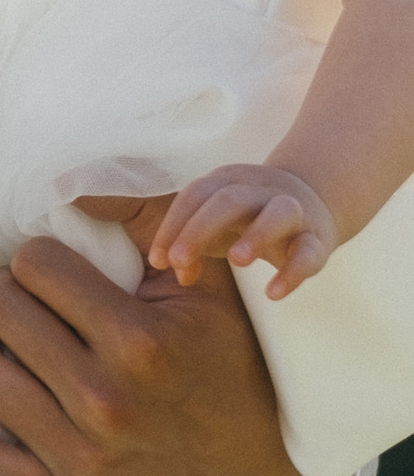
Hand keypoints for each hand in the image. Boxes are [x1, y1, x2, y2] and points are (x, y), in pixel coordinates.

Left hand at [0, 193, 303, 475]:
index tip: (54, 270)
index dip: (40, 258)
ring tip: (6, 337)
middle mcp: (106, 402)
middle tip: (26, 299)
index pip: (35, 264)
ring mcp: (81, 457)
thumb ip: (148, 218)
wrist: (255, 472)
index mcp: (141, 344)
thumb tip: (64, 185)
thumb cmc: (228, 362)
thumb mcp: (208, 284)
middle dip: (7, 292)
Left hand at [149, 161, 336, 299]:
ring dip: (257, 234)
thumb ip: (191, 249)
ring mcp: (293, 210)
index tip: (158, 259)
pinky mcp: (317, 237)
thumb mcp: (214, 227)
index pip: (195, 194)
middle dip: (200, 228)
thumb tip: (180, 274)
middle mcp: (260, 190)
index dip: (174, 225)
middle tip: (178, 261)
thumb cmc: (246, 218)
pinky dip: (293, 272)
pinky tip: (273, 293)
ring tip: (236, 261)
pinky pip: (309, 251)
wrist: (311, 200)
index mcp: (227, 182)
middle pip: (230, 199)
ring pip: (279, 212)